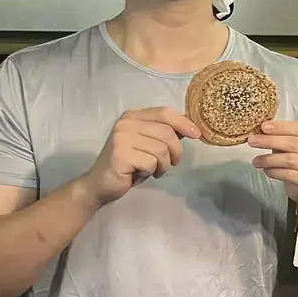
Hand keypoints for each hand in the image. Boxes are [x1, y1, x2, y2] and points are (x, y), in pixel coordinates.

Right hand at [80, 107, 200, 204]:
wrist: (101, 184)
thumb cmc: (130, 164)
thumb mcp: (149, 144)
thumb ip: (165, 133)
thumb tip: (191, 127)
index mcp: (133, 116)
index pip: (165, 112)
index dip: (184, 123)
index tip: (196, 134)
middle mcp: (126, 123)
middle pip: (167, 132)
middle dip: (176, 151)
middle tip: (171, 163)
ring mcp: (121, 138)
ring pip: (161, 149)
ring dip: (164, 165)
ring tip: (155, 170)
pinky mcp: (121, 155)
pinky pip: (151, 162)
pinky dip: (152, 171)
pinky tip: (142, 174)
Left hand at [249, 120, 297, 201]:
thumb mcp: (293, 144)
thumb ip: (282, 136)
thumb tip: (261, 131)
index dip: (280, 127)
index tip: (263, 127)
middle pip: (293, 143)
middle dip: (270, 141)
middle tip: (252, 141)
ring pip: (289, 160)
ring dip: (269, 159)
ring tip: (256, 161)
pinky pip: (289, 174)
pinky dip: (275, 172)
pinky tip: (266, 170)